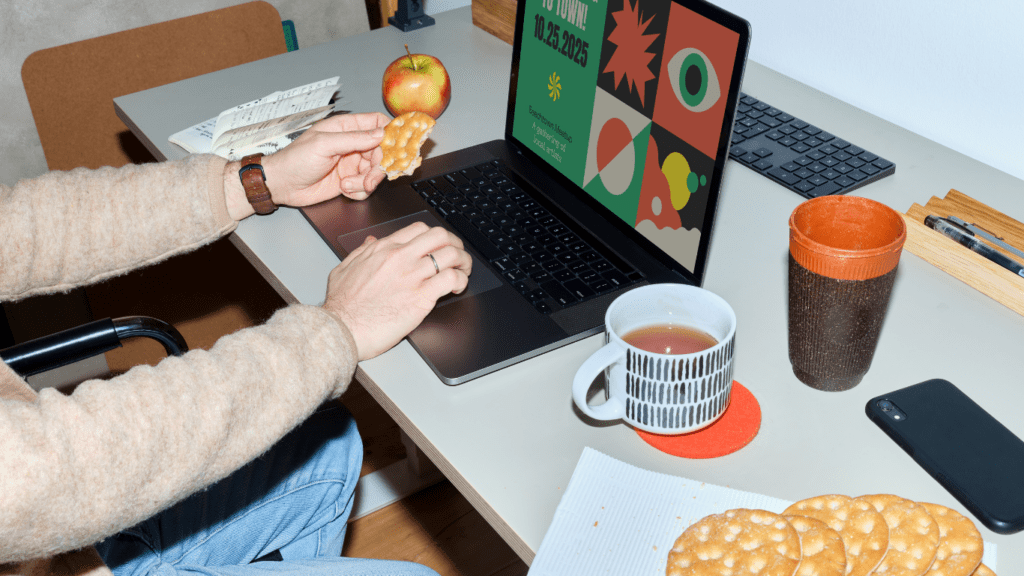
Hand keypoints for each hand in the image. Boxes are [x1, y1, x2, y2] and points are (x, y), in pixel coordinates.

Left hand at [224, 112, 389, 218]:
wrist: (282, 186)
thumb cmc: (295, 159)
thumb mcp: (324, 144)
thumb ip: (354, 139)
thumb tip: (380, 134)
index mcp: (345, 128)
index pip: (377, 123)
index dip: (391, 132)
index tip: (400, 144)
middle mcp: (352, 145)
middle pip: (382, 152)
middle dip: (379, 167)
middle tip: (371, 177)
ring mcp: (352, 164)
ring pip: (376, 172)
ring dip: (366, 182)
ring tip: (348, 185)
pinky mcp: (350, 182)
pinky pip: (366, 188)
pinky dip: (359, 192)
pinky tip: (344, 190)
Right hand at [322, 222, 472, 360]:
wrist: (340, 329)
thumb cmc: (341, 306)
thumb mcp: (344, 269)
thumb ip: (360, 252)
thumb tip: (371, 241)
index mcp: (383, 249)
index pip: (419, 229)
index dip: (435, 236)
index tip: (439, 247)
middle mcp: (400, 257)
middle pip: (440, 236)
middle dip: (455, 244)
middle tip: (458, 256)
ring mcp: (412, 275)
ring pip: (451, 255)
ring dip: (463, 262)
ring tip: (462, 272)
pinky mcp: (421, 297)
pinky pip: (451, 279)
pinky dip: (461, 281)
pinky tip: (457, 288)